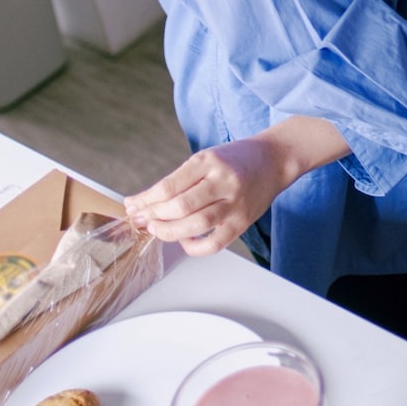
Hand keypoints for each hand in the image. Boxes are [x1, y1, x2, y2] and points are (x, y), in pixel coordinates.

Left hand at [124, 116, 349, 256]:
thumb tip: (148, 203)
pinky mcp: (242, 222)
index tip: (133, 206)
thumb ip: (181, 180)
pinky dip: (194, 247)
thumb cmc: (235, 159)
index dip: (146, 200)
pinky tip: (183, 241)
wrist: (273, 160)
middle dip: (154, 217)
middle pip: (180, 206)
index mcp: (208, 161)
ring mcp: (235, 203)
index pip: (169, 185)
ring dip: (170, 232)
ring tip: (157, 230)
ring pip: (197, 225)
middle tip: (141, 220)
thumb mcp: (206, 158)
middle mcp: (223, 181)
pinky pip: (215, 243)